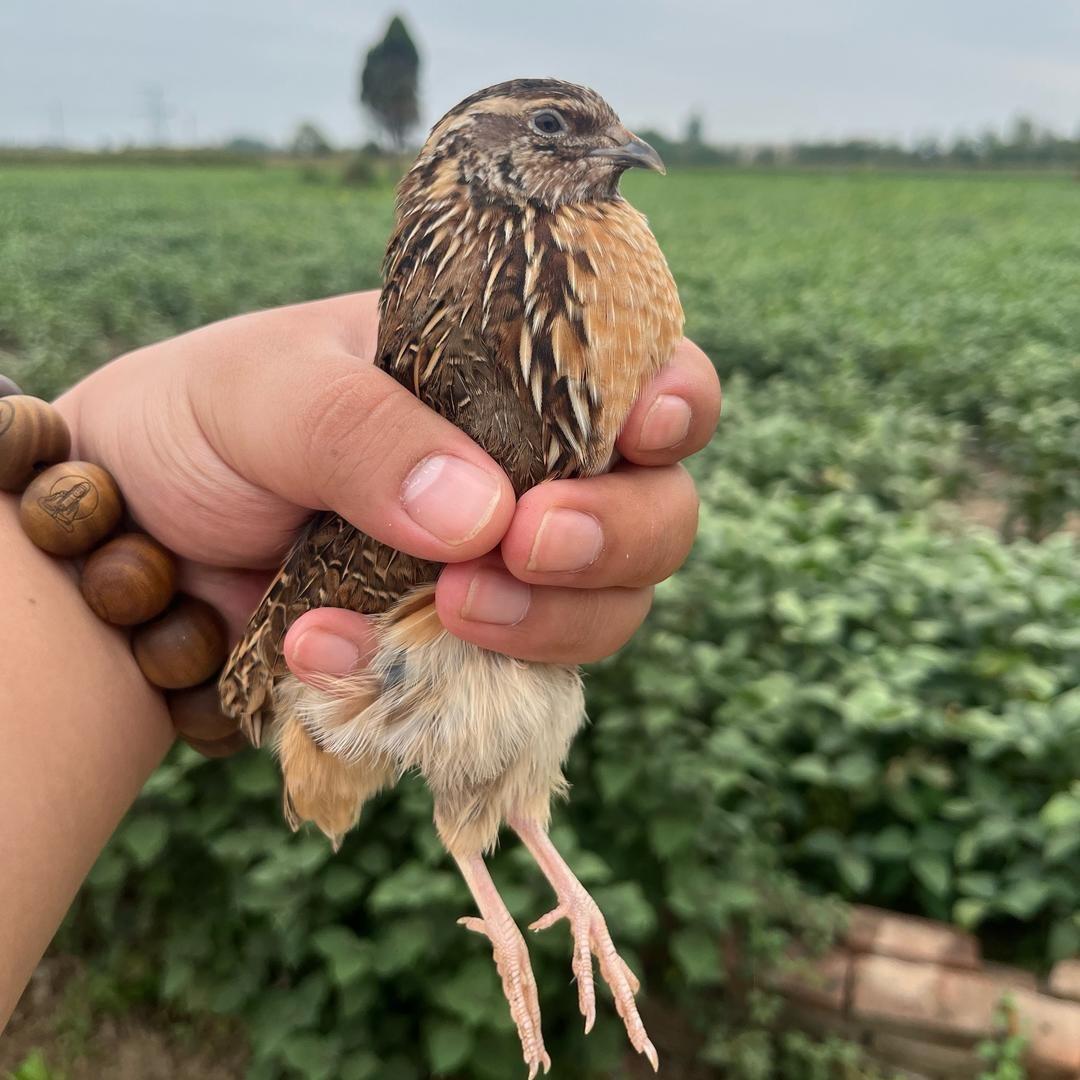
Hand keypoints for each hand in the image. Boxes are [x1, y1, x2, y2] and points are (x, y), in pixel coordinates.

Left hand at [57, 291, 719, 684]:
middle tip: (526, 544)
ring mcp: (506, 569)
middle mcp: (530, 473)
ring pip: (609, 608)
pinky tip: (340, 652)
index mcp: (505, 376)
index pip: (638, 372)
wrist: (130, 543)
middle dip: (616, 534)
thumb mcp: (268, 392)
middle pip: (657, 508)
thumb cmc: (201, 424)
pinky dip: (454, 682)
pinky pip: (515, 684)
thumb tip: (483, 518)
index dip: (674, 400)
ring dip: (551, 622)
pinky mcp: (466, 651)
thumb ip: (366, 431)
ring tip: (445, 609)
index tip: (645, 429)